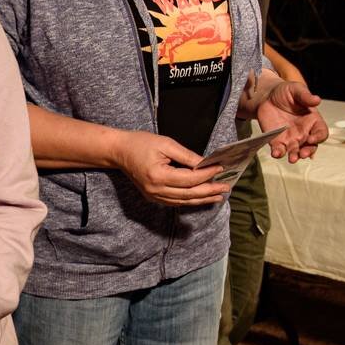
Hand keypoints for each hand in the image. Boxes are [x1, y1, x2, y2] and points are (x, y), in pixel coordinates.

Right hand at [112, 131, 232, 206]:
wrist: (119, 152)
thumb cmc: (140, 143)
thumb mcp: (165, 144)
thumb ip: (187, 156)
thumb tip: (206, 164)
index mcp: (158, 175)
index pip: (190, 179)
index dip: (207, 174)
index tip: (220, 168)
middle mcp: (156, 190)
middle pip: (189, 194)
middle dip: (209, 191)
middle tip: (226, 187)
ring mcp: (154, 196)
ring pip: (184, 201)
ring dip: (202, 198)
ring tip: (218, 196)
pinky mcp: (153, 197)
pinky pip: (176, 202)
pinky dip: (190, 200)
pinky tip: (201, 197)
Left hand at [252, 78, 327, 162]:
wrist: (267, 96)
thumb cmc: (286, 93)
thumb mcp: (296, 90)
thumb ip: (305, 96)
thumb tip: (317, 99)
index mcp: (312, 121)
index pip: (321, 132)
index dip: (319, 137)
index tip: (312, 138)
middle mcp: (304, 132)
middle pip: (310, 147)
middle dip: (308, 152)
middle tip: (303, 154)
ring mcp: (290, 139)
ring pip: (295, 152)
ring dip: (294, 156)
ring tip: (292, 159)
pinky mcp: (277, 141)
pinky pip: (279, 150)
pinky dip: (278, 153)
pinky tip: (276, 153)